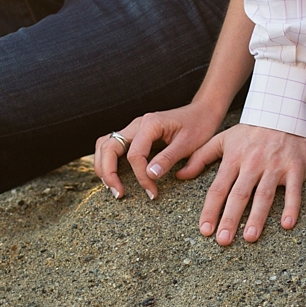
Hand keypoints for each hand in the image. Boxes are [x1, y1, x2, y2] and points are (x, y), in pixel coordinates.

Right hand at [93, 101, 226, 200]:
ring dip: (103, 166)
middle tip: (118, 193)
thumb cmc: (198, 126)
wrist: (202, 112)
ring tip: (112, 186)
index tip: (152, 192)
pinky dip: (108, 160)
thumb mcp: (188, 144)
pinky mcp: (134, 135)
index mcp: (150, 124)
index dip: (141, 177)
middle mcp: (137, 124)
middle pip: (109, 146)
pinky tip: (114, 176)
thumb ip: (168, 158)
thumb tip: (150, 175)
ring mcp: (133, 128)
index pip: (134, 155)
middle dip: (109, 172)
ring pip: (105, 144)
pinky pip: (112, 145)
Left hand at [191, 125, 305, 245]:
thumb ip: (201, 156)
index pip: (218, 188)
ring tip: (250, 237)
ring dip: (257, 217)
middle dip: (230, 219)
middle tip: (223, 240)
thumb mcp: (224, 138)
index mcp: (234, 159)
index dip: (211, 210)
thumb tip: (180, 174)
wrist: (284, 111)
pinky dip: (291, 207)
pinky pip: (294, 190)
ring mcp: (274, 166)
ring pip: (264, 195)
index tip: (205, 230)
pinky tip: (287, 224)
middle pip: (239, 195)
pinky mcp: (295, 168)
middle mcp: (253, 164)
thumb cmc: (251, 130)